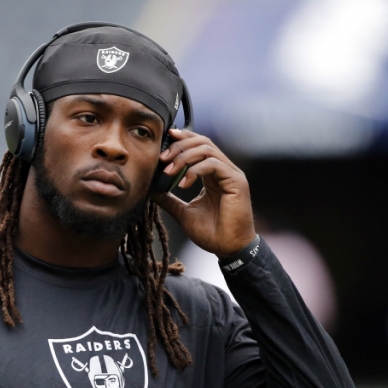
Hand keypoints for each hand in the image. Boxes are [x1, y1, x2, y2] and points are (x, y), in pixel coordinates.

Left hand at [152, 129, 255, 258]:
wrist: (228, 249)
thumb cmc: (211, 233)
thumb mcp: (184, 213)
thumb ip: (169, 199)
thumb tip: (151, 190)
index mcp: (213, 174)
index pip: (199, 145)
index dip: (182, 138)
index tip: (164, 139)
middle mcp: (224, 170)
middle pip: (202, 142)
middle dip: (179, 146)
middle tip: (161, 159)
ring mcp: (231, 174)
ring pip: (207, 149)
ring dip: (184, 157)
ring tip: (169, 172)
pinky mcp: (236, 181)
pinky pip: (214, 164)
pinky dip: (195, 170)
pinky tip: (184, 184)